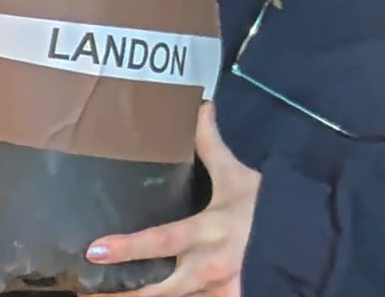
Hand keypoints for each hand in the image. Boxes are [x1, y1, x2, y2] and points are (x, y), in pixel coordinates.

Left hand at [88, 103, 260, 296]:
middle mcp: (210, 264)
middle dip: (125, 293)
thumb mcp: (237, 175)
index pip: (163, 240)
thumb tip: (200, 107)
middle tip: (89, 292)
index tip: (95, 250)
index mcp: (211, 231)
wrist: (296, 234)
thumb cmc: (260, 202)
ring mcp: (216, 286)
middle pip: (162, 288)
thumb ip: (212, 145)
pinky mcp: (222, 295)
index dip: (128, 248)